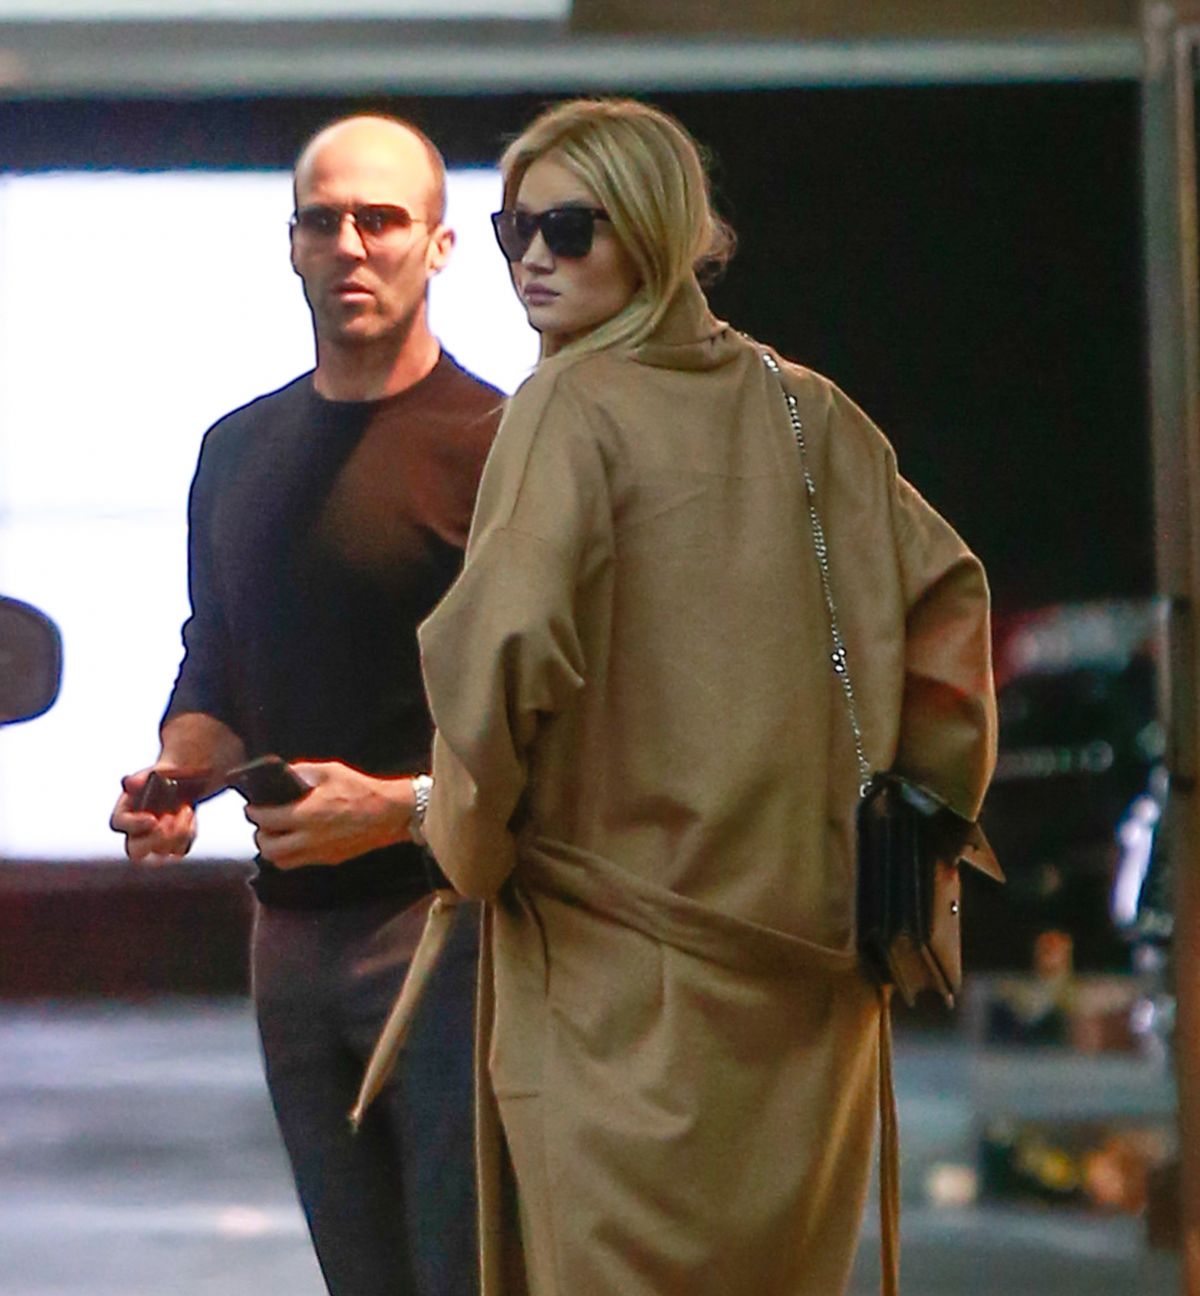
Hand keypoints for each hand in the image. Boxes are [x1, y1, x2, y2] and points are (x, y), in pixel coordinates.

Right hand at [110, 767, 197, 862]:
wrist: (188, 780)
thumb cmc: (168, 774)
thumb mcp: (157, 772)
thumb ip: (141, 777)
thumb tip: (128, 782)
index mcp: (125, 810)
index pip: (119, 824)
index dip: (134, 825)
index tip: (153, 818)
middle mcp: (136, 830)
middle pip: (135, 851)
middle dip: (155, 840)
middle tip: (170, 819)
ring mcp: (155, 841)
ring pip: (161, 853)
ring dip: (177, 833)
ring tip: (187, 809)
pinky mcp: (173, 845)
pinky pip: (179, 851)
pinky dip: (188, 834)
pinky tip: (190, 816)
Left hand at [245, 762, 415, 868]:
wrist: (390, 813)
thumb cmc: (361, 790)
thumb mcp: (331, 771)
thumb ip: (303, 771)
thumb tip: (285, 773)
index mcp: (307, 814)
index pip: (266, 820)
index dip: (253, 813)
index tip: (251, 807)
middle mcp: (309, 838)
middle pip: (268, 848)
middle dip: (260, 835)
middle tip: (262, 823)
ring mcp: (319, 852)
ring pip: (281, 862)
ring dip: (273, 850)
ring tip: (276, 835)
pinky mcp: (330, 859)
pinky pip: (300, 863)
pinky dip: (291, 855)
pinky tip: (296, 841)